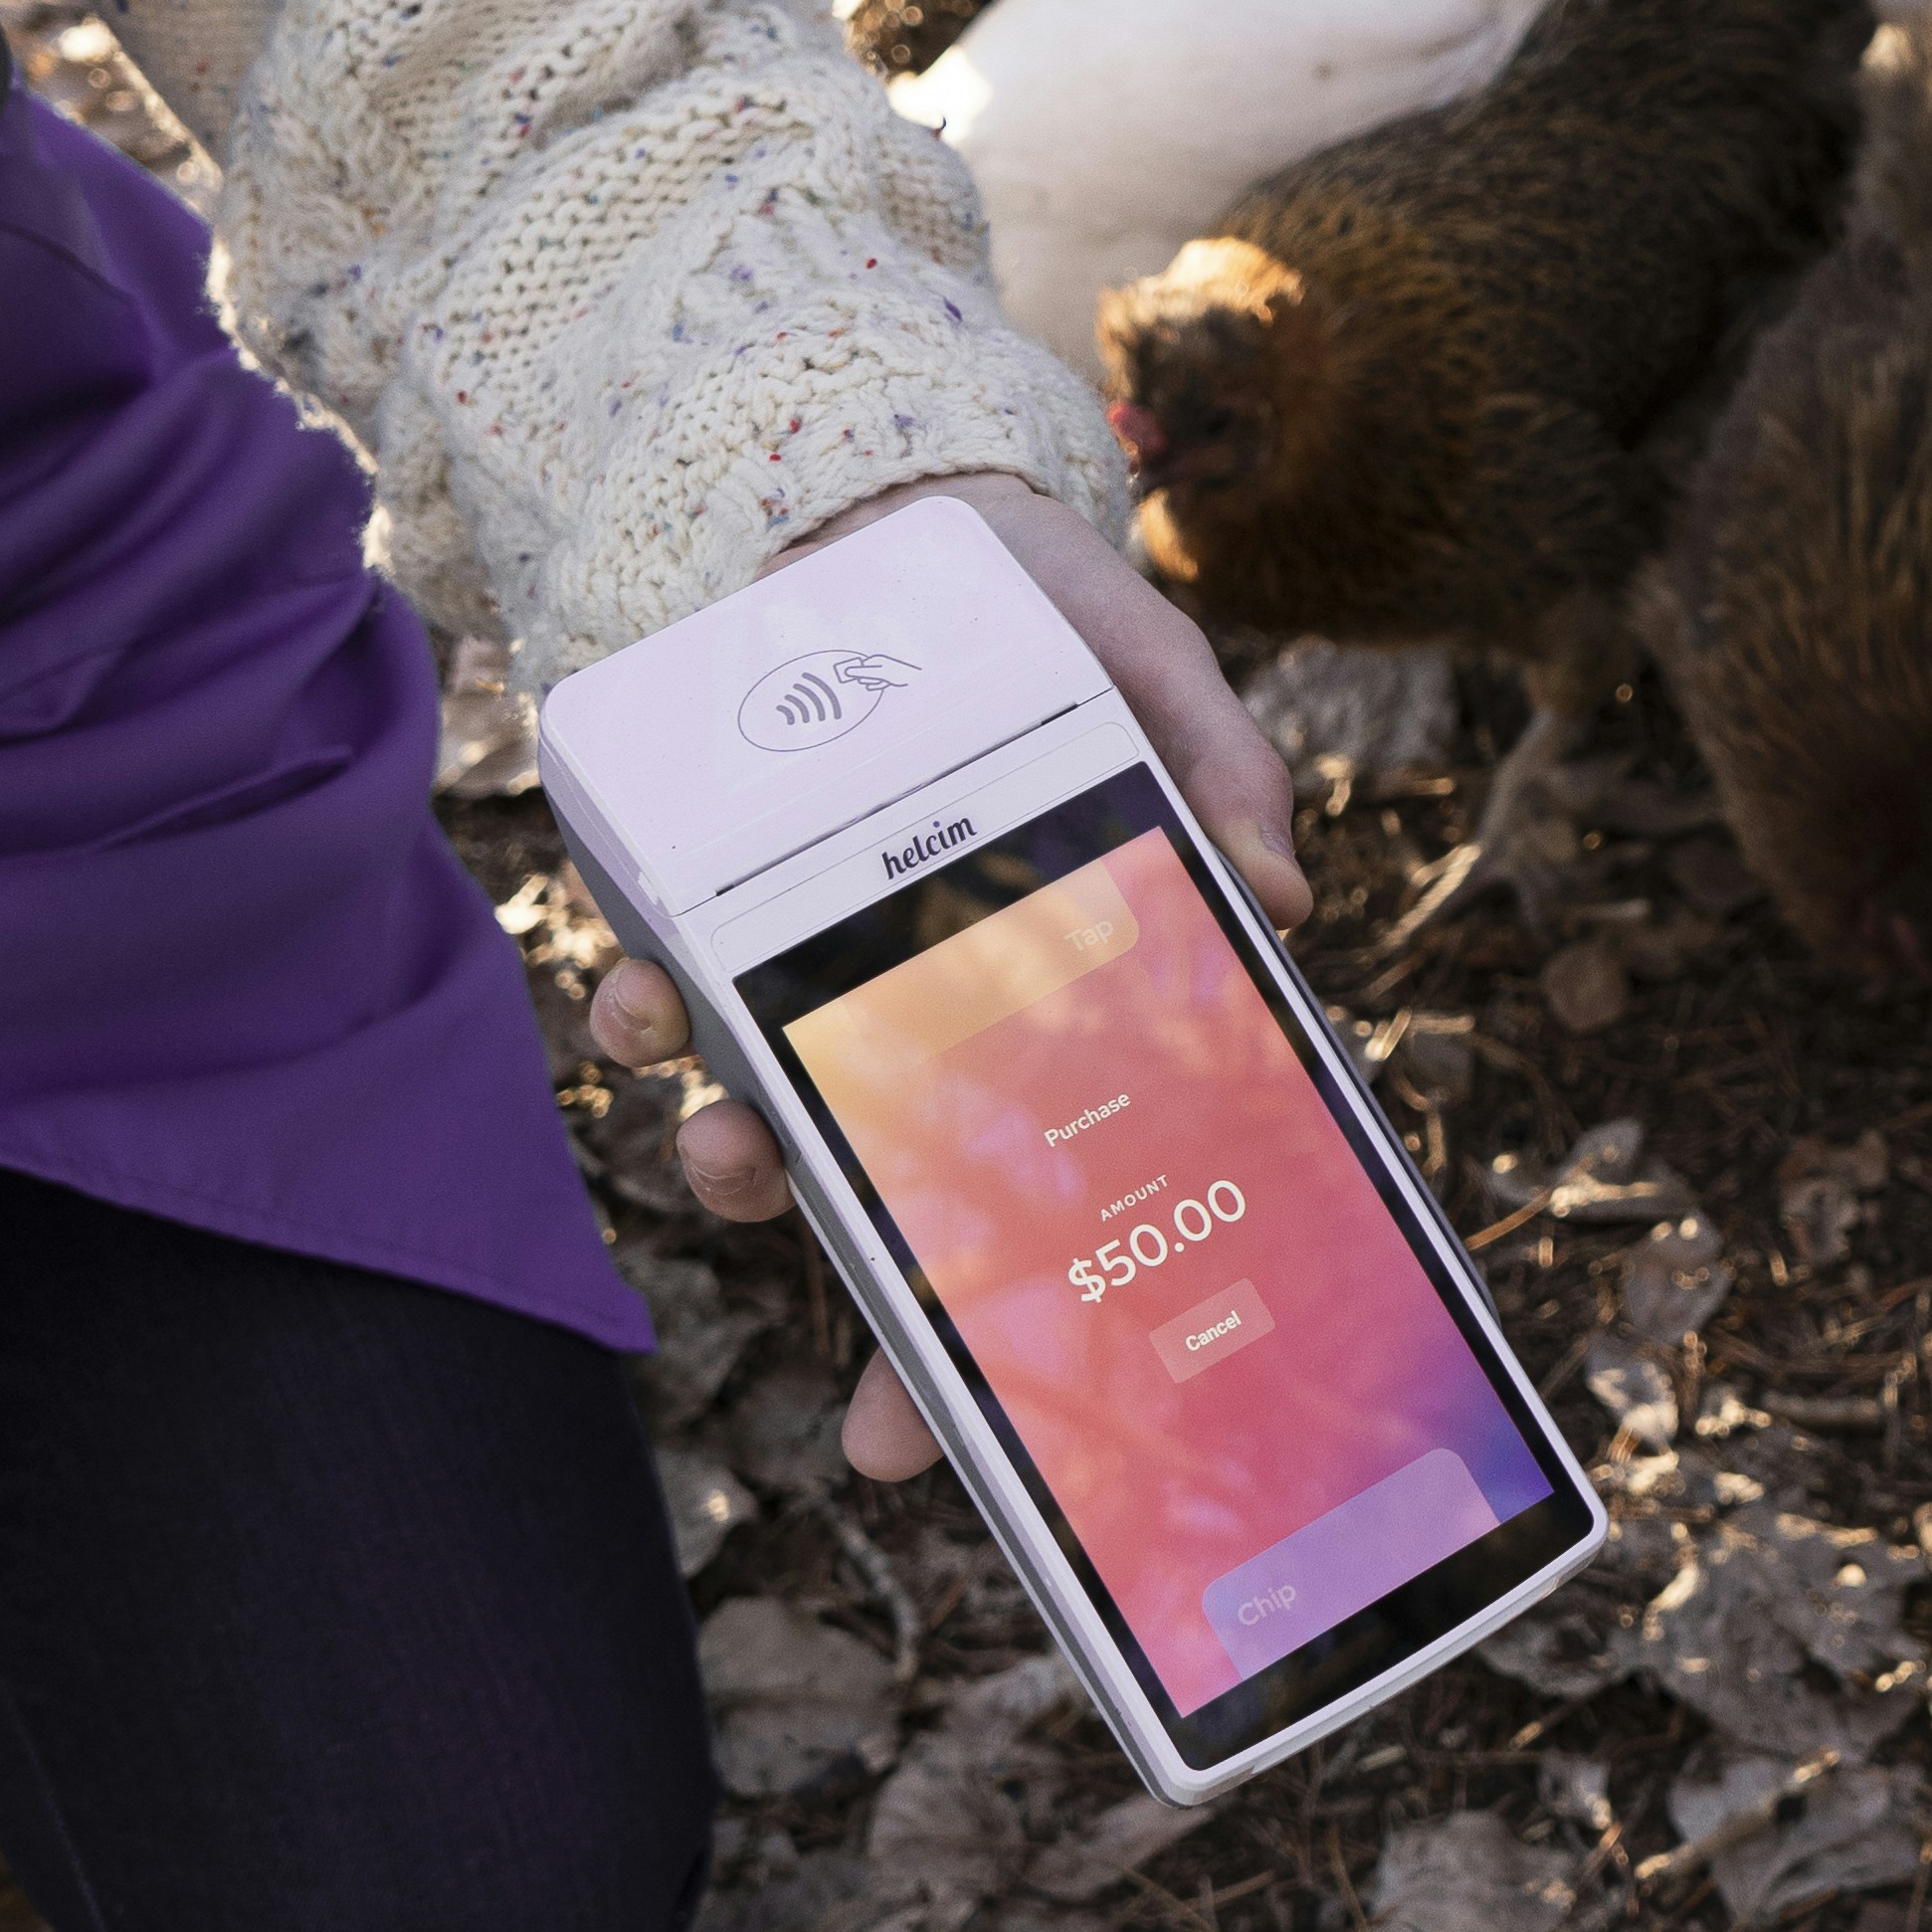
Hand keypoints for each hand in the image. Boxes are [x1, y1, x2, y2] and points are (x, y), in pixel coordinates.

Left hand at [584, 470, 1307, 1479]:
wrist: (859, 501)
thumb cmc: (1038, 603)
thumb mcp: (1146, 657)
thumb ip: (1214, 754)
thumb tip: (1281, 892)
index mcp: (1064, 988)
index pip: (1081, 1174)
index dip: (1051, 1315)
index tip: (1031, 1422)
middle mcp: (936, 1013)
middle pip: (927, 1207)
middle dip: (901, 1330)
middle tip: (881, 1429)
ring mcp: (812, 971)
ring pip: (787, 1124)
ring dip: (755, 1169)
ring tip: (739, 1154)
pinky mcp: (701, 908)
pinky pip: (673, 999)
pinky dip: (655, 1020)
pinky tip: (651, 1005)